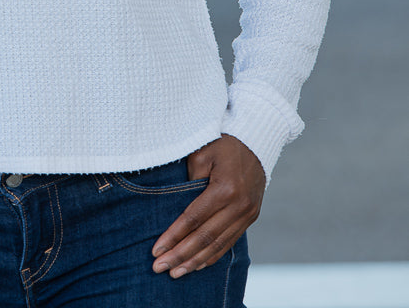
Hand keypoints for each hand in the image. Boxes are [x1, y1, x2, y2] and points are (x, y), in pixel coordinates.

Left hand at [151, 134, 264, 278]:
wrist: (257, 140)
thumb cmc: (223, 142)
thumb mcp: (202, 151)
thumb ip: (191, 179)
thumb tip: (180, 206)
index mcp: (225, 188)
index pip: (193, 220)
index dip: (173, 236)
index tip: (156, 250)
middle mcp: (239, 205)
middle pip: (205, 237)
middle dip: (180, 255)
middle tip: (159, 268)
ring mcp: (247, 213)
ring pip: (218, 244)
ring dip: (195, 261)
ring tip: (176, 273)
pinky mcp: (251, 216)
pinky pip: (229, 241)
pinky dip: (212, 255)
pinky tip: (198, 265)